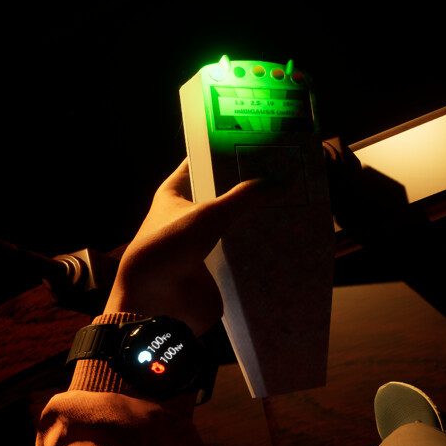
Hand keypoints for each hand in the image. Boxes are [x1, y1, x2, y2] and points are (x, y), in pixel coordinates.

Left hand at [105, 160, 268, 334]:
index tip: (251, 145)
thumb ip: (243, 197)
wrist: (156, 300)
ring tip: (289, 202)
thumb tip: (278, 180)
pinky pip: (238, 251)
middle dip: (246, 188)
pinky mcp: (212, 266)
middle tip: (281, 174)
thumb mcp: (208, 214)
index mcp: (173, 194)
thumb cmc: (170, 246)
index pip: (199, 164)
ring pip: (231, 224)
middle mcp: (185, 215)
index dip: (221, 154)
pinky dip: (255, 246)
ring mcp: (199, 241)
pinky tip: (282, 236)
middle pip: (220, 195)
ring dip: (253, 218)